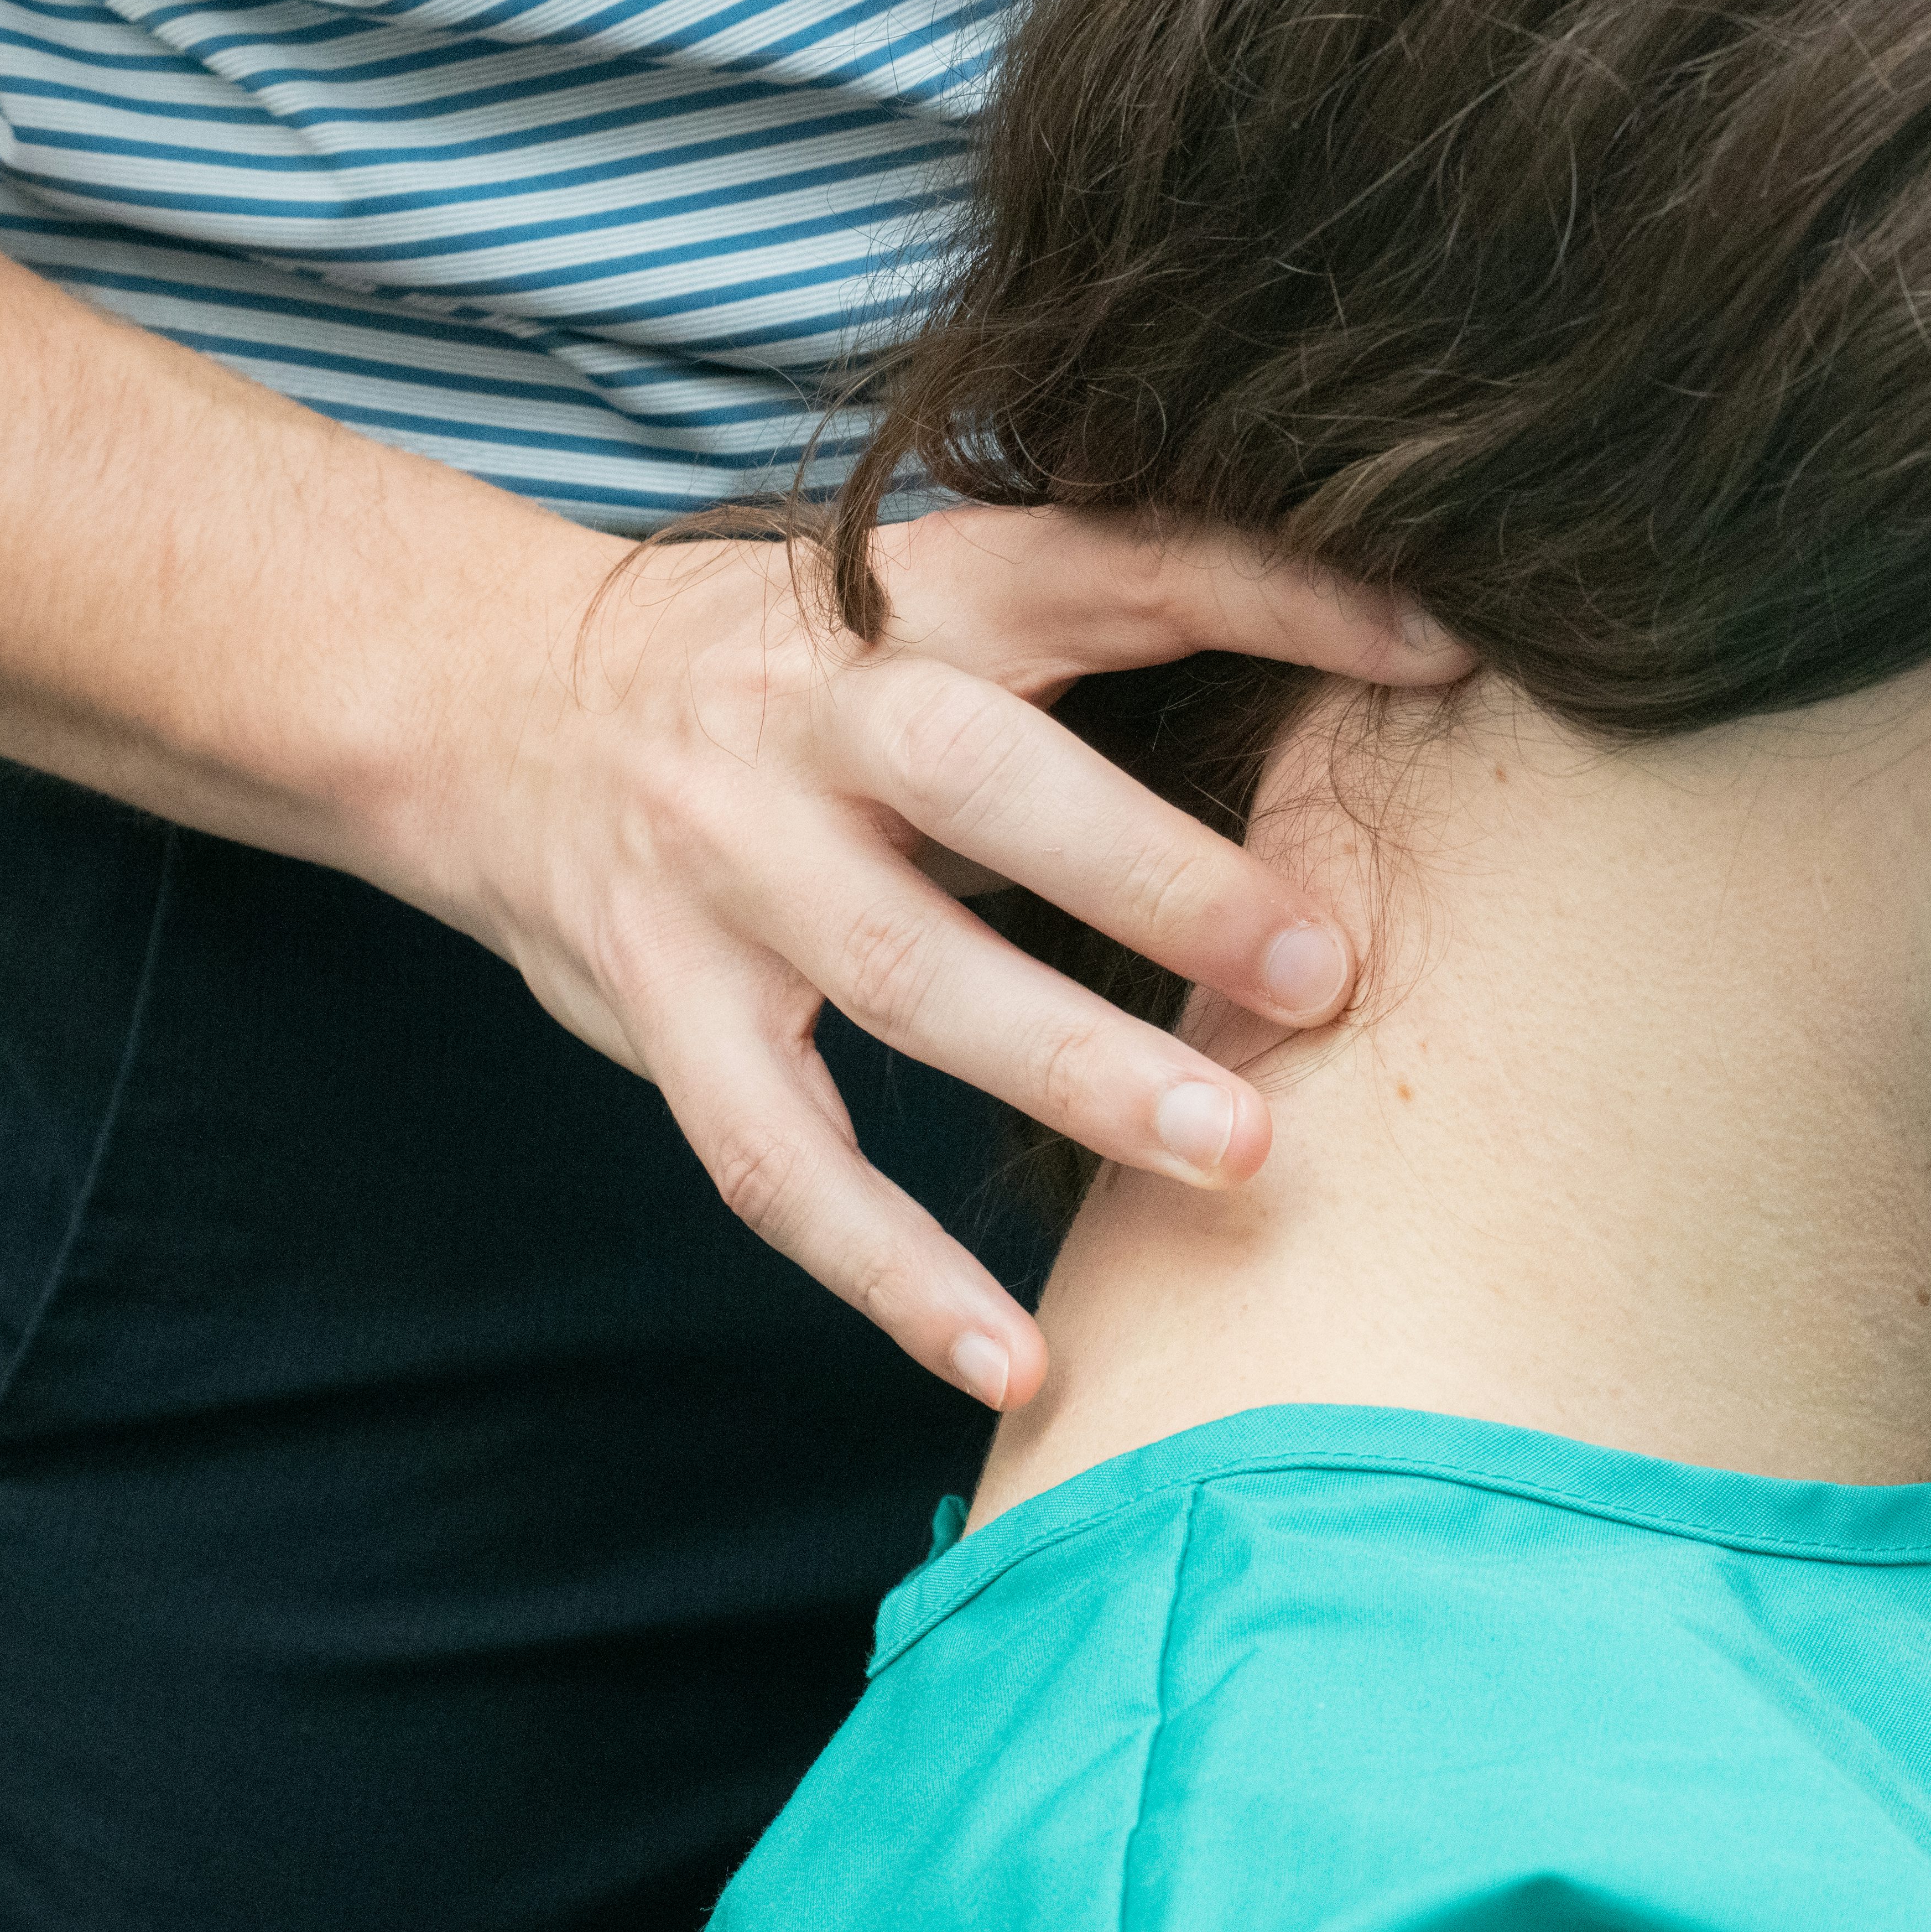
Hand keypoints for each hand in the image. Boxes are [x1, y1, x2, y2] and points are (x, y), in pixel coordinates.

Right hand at [374, 505, 1468, 1411]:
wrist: (486, 699)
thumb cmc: (786, 664)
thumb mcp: (929, 597)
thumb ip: (1114, 616)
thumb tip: (1390, 642)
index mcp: (911, 597)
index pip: (1113, 569)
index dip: (1278, 599)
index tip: (1444, 652)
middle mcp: (812, 723)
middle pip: (987, 786)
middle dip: (1159, 880)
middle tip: (1328, 972)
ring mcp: (723, 873)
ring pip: (904, 978)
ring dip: (1074, 1074)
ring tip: (1237, 1159)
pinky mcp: (665, 1013)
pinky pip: (780, 1165)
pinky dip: (895, 1275)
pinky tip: (1017, 1362)